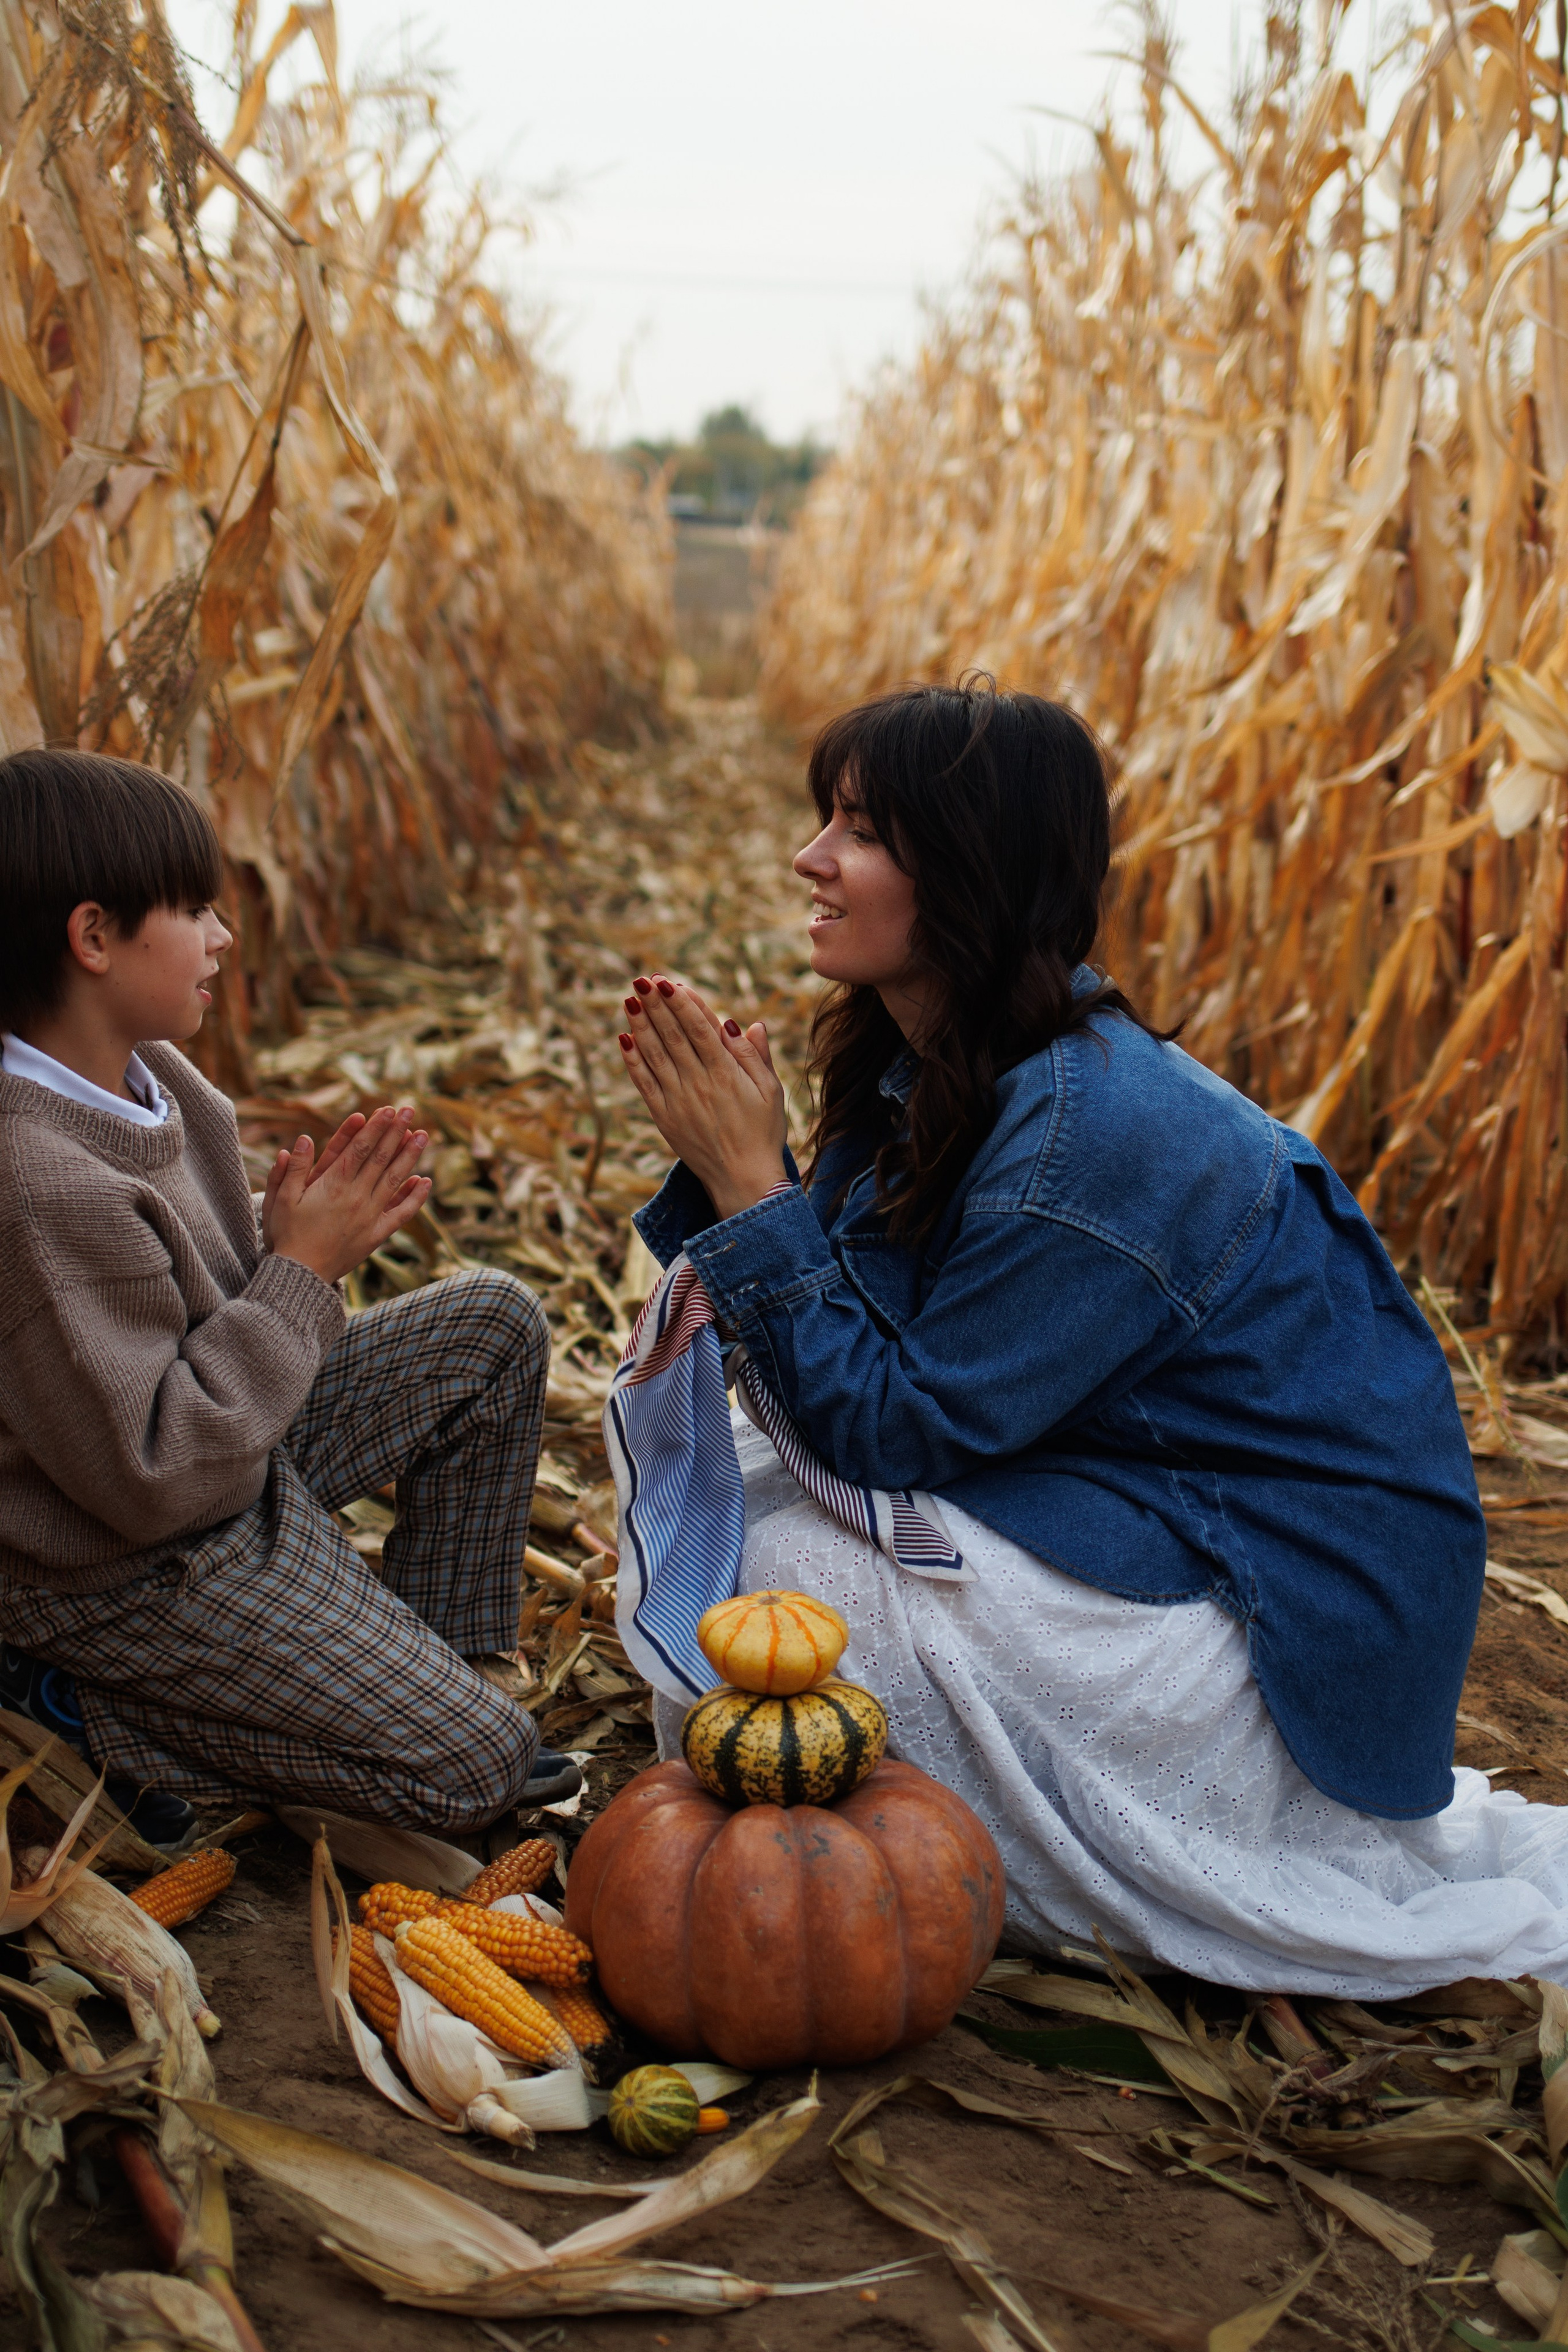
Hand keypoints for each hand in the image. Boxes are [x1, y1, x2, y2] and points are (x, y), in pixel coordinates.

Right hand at [267, 1105, 431, 1283]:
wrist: (300, 1275)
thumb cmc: (287, 1235)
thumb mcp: (281, 1199)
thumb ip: (294, 1169)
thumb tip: (302, 1139)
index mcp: (333, 1185)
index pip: (360, 1148)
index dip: (376, 1127)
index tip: (389, 1109)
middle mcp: (357, 1197)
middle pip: (382, 1158)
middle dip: (397, 1131)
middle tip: (411, 1109)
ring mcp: (370, 1216)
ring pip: (396, 1179)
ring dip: (410, 1155)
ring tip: (424, 1135)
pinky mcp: (377, 1234)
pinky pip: (402, 1213)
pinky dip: (416, 1197)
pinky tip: (425, 1181)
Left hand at [618, 975, 786, 1218]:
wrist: (743, 1180)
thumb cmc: (763, 1133)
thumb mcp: (770, 1091)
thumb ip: (754, 1056)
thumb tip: (746, 1023)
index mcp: (727, 1073)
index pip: (701, 1028)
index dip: (683, 1003)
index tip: (668, 981)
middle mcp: (699, 1083)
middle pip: (673, 1035)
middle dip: (656, 1005)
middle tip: (643, 979)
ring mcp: (678, 1101)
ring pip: (655, 1054)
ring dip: (640, 1025)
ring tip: (629, 999)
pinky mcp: (664, 1117)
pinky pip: (644, 1083)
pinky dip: (633, 1060)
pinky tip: (625, 1039)